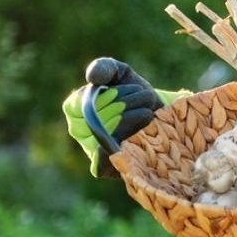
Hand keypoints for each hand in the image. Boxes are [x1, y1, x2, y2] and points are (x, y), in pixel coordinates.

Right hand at [62, 57, 190, 176]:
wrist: (160, 113)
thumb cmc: (134, 91)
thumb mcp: (120, 73)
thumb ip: (105, 68)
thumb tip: (92, 78)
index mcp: (76, 109)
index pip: (76, 106)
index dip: (98, 98)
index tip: (115, 89)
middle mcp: (81, 132)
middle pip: (92, 121)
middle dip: (121, 105)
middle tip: (145, 95)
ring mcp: (94, 150)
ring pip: (103, 137)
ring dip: (129, 119)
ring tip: (149, 109)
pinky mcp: (108, 168)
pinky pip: (105, 160)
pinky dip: (124, 144)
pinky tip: (142, 131)